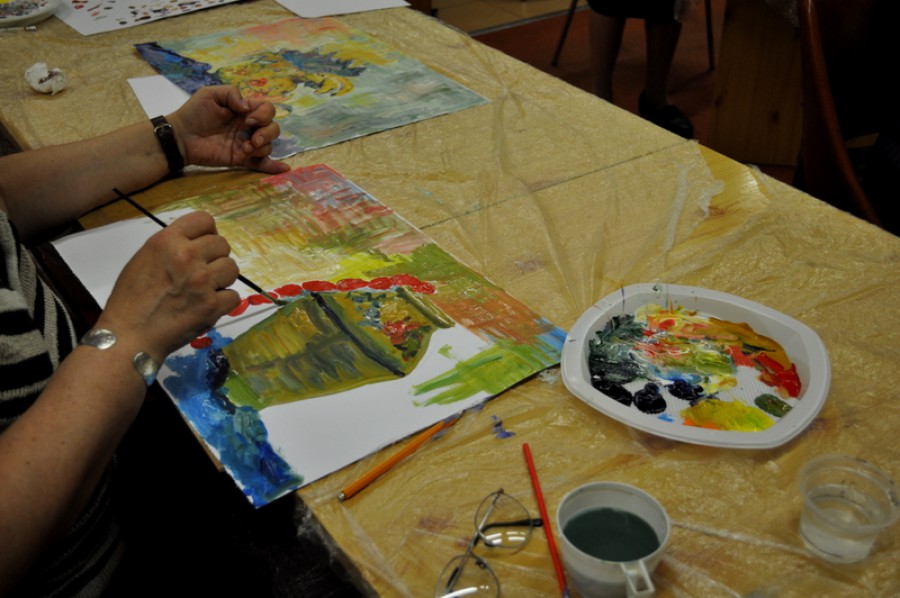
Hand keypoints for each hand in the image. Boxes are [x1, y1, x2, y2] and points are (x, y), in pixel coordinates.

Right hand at [97, 211, 240, 363]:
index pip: (205, 220)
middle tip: (201, 274)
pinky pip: (233, 296)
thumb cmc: (131, 300)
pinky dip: (223, 303)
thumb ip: (171, 247)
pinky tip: (206, 307)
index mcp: (166, 241)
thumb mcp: (143, 259)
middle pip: (222, 244)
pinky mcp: (212, 304)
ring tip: (204, 290)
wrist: (129, 336)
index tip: (203, 246)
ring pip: (232, 268)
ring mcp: (201, 280)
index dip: (207, 233)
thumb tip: (196, 243)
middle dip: (215, 258)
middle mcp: (186, 256)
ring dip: (222, 279)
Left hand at [167, 86, 290, 173]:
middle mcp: (249, 127)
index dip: (263, 114)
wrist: (180, 137)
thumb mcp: (211, 94)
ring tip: (244, 149)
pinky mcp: (240, 159)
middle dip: (266, 133)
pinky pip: (261, 164)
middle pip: (273, 128)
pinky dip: (273, 167)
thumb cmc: (194, 113)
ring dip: (262, 147)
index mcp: (244, 110)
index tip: (247, 119)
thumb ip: (231, 93)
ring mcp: (246, 144)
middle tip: (250, 138)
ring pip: (269, 145)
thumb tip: (248, 108)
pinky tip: (284, 168)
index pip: (267, 109)